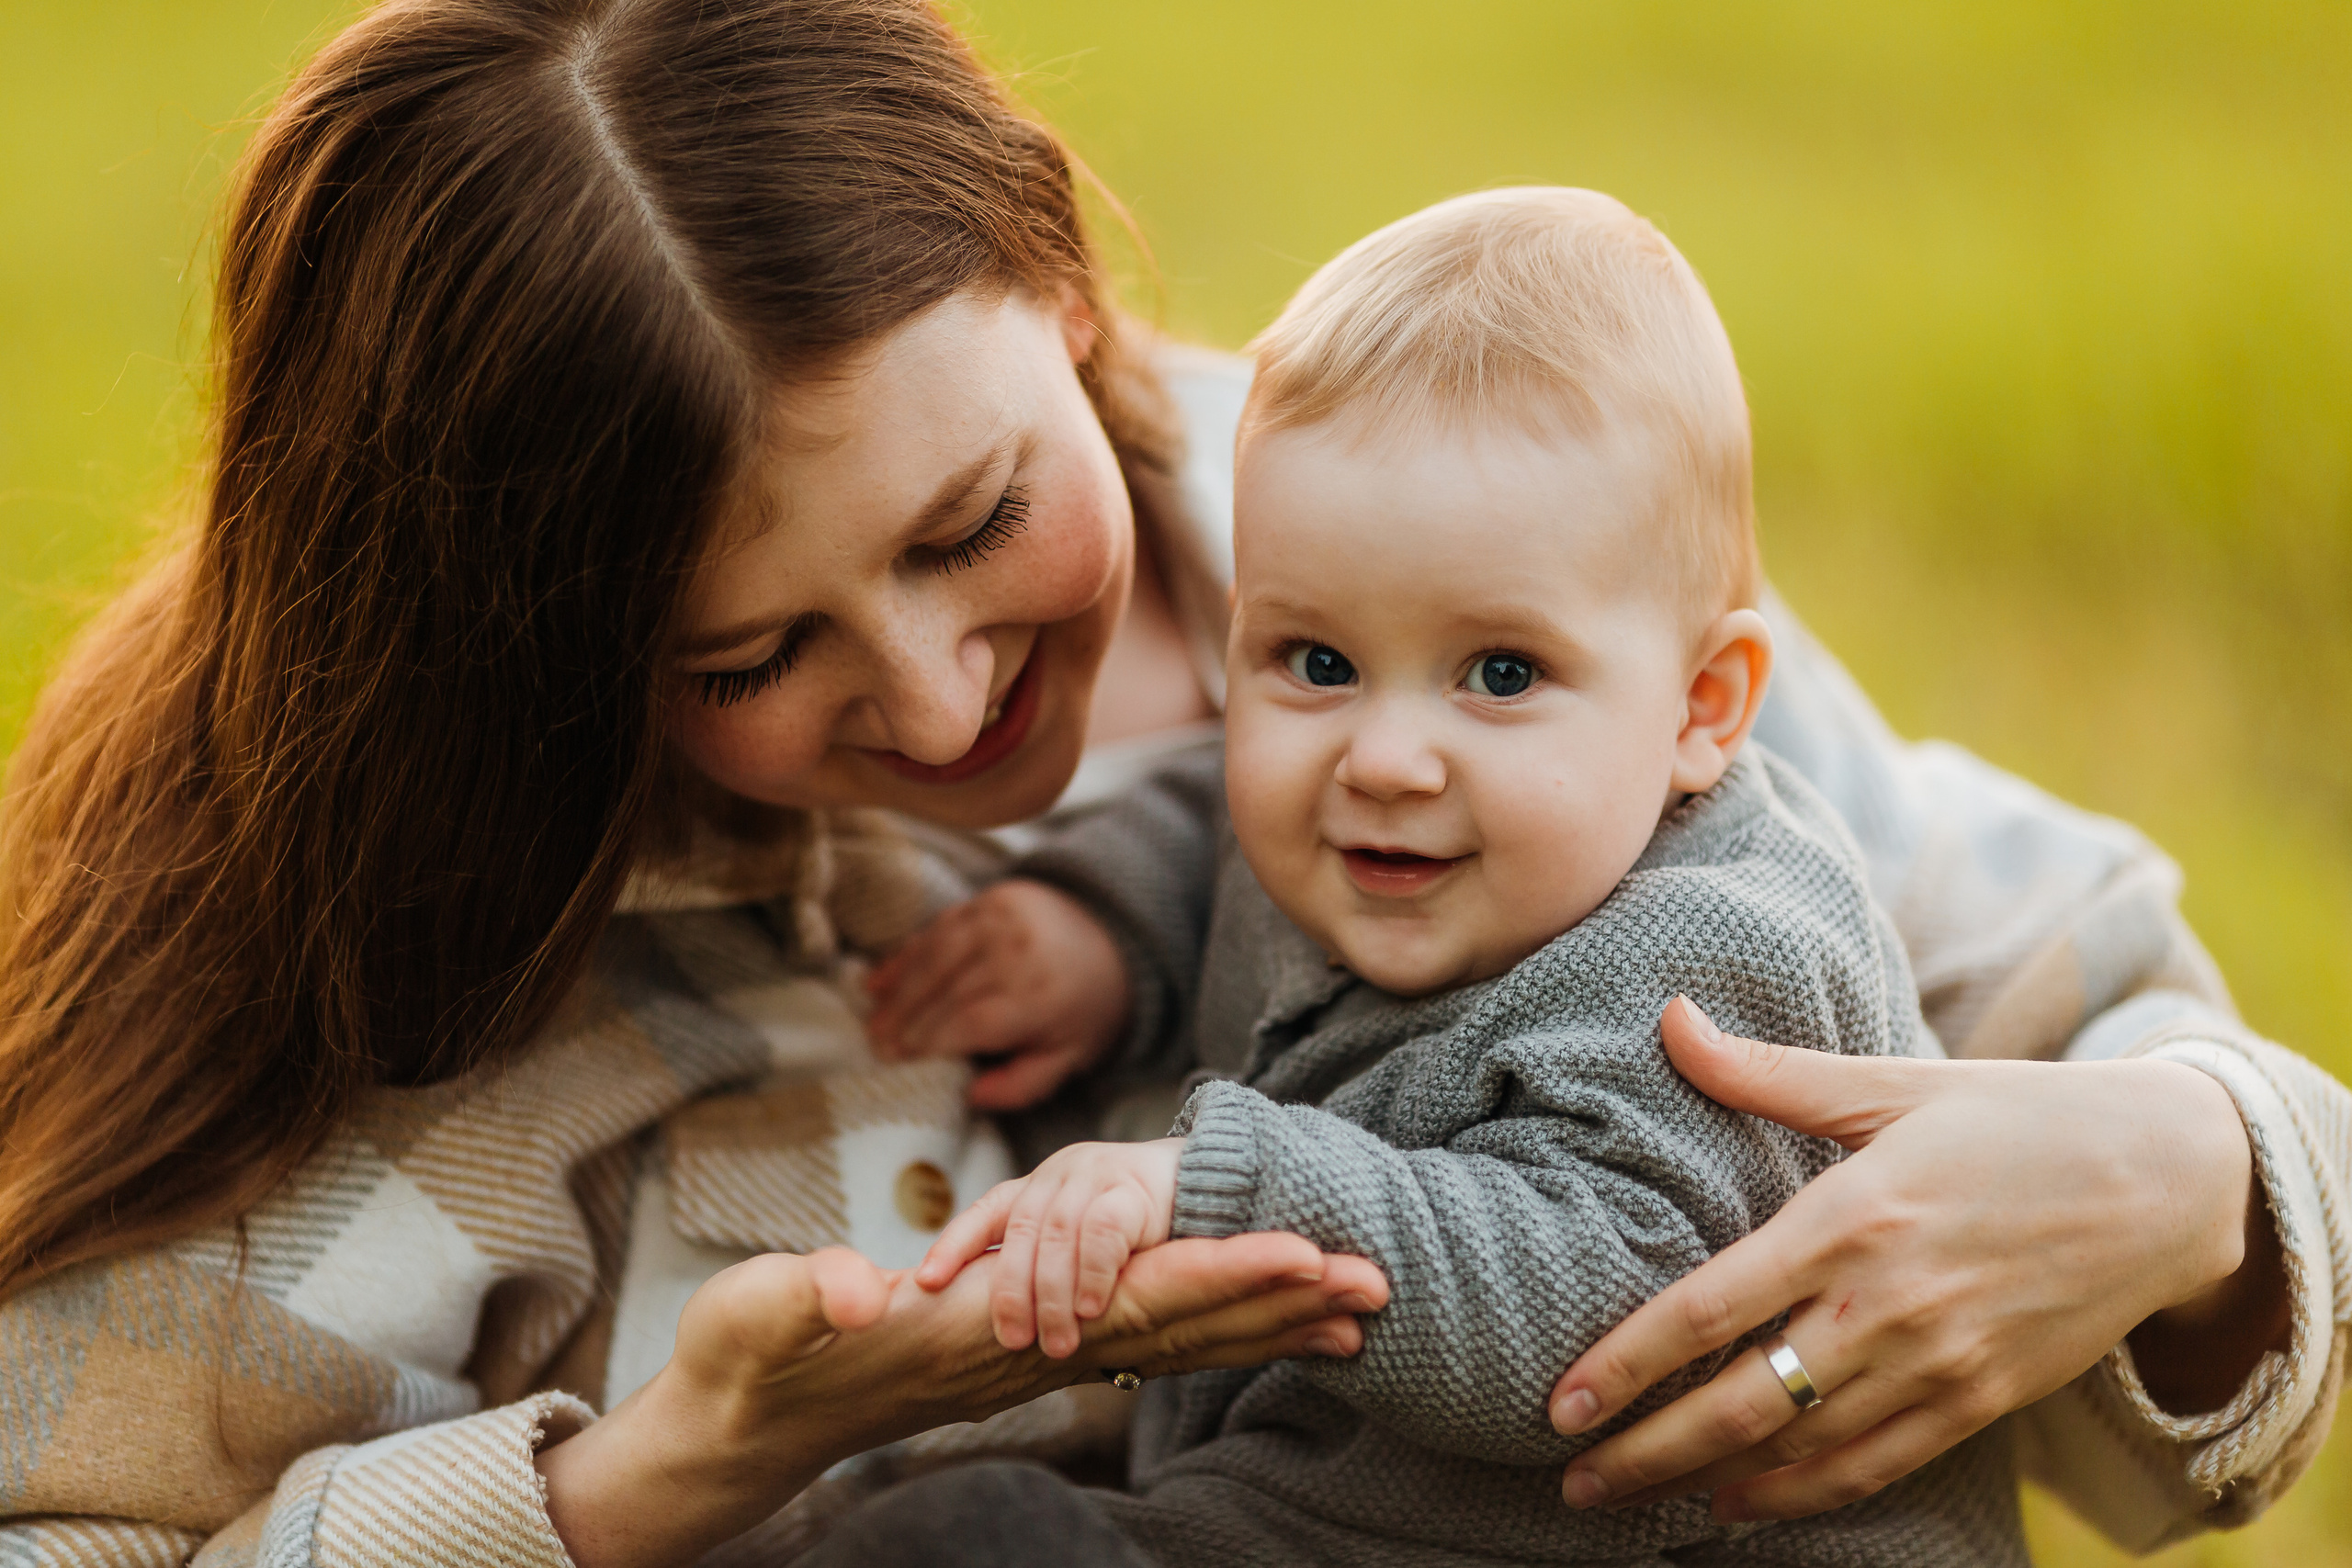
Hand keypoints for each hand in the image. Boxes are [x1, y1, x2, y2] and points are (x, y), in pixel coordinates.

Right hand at [540, 1231, 1386, 1567]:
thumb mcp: (762, 1315)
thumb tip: (863, 1292)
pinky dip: (1214, 1332)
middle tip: (1378, 1277)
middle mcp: (1033, 1355)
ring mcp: (1037, 1361)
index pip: (1123, 1301)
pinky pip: (1141, 1344)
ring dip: (1265, 1322)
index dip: (1215, 1275)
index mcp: (989, 1333)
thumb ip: (810, 1297)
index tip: (1300, 1253)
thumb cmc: (750, 1361)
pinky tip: (1264, 1327)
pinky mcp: (1030, 1357)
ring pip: (1173, 1339)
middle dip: (1278, 1300)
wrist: (746, 1422)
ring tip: (1354, 1306)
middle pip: (1177, 1325)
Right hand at [865, 879, 1130, 1109]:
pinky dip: (905, 956)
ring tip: (874, 1022)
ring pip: (933, 958)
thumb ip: (1024, 1084)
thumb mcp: (1070, 1056)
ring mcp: (999, 918)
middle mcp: (1016, 951)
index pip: (969, 1022)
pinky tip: (879, 981)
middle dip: (905, 1023)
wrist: (1115, 936)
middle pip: (944, 990)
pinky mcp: (987, 899)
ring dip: (899, 992)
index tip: (899, 1063)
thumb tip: (972, 1095)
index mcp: (1040, 995)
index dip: (929, 1043)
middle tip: (876, 1049)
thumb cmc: (1086, 1007)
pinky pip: (936, 929)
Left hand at [917, 1138, 1185, 1357]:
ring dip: (1052, 1294)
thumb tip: (1003, 1331)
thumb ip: (1045, 1265)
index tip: (926, 1284)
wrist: (1210, 1187)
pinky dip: (1092, 1273)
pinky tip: (1091, 1308)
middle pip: (1020, 1231)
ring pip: (1057, 1235)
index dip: (953, 1245)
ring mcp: (1095, 1177)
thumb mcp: (1079, 1240)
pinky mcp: (1133, 1190)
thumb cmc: (1136, 1230)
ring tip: (1055, 1342)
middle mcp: (1060, 1175)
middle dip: (1010, 1290)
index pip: (987, 1212)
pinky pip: (1102, 1231)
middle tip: (1012, 1342)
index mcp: (1038, 1186)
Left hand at [1548, 997, 2278, 1522]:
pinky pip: (1876, 1466)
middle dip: (1647, 1449)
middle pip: (1743, 1400)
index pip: (1714, 1305)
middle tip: (1571, 1478)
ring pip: (1801, 1446)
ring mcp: (1940, 1362)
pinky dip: (1801, 1496)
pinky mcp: (1982, 1400)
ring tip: (1628, 1498)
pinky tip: (1738, 1506)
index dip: (1631, 1361)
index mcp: (1854, 1215)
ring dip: (1707, 1481)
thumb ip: (1767, 1071)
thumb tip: (1667, 1017)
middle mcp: (1889, 1303)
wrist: (2170, 1180)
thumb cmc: (2015, 1116)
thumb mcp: (1893, 1082)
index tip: (1562, 1401)